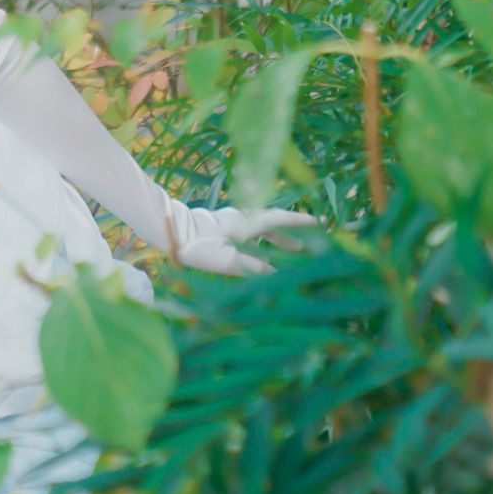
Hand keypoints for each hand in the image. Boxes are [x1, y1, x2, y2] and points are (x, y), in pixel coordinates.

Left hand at [162, 198, 316, 275]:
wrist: (171, 233)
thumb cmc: (198, 247)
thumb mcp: (228, 261)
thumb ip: (254, 267)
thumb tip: (278, 274)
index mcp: (246, 225)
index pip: (280, 220)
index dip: (301, 222)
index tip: (321, 222)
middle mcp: (242, 220)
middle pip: (274, 223)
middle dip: (294, 232)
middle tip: (312, 240)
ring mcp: (232, 222)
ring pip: (263, 230)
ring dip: (280, 239)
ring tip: (295, 249)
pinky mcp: (222, 228)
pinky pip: (251, 235)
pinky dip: (263, 243)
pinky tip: (265, 255)